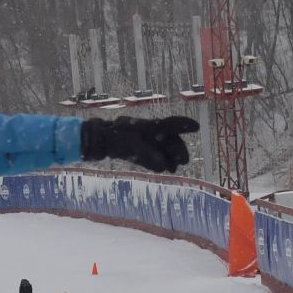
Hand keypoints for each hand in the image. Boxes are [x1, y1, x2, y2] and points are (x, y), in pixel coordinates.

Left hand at [79, 115, 195, 173]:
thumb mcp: (130, 147)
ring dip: (169, 156)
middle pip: (167, 138)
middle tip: (183, 162)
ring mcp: (141, 139)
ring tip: (174, 168)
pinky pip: (151, 153)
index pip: (168, 124)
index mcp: (146, 126)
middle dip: (177, 149)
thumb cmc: (112, 139)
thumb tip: (163, 166)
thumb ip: (147, 156)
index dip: (183, 125)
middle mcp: (146, 131)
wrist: (96, 141)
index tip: (196, 127)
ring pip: (160, 146)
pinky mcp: (136, 148)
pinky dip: (158, 160)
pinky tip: (164, 168)